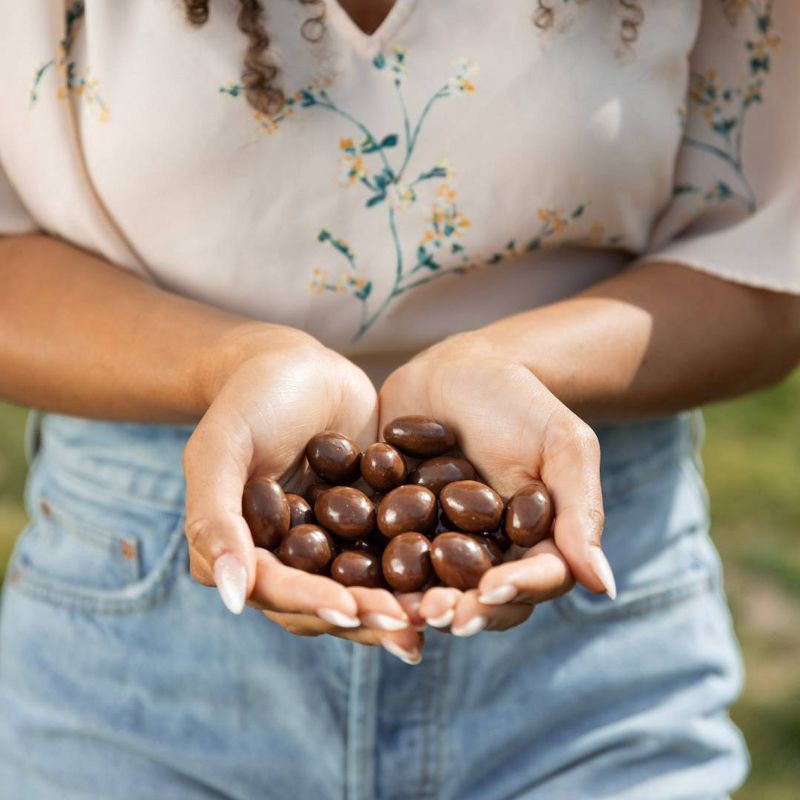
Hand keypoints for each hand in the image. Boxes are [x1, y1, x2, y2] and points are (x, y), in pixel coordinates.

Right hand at [183, 323, 422, 659]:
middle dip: (368, 616)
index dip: (312, 602)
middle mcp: (293, 560)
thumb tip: (233, 596)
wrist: (298, 365)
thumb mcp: (220, 450)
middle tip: (410, 626)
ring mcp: (335, 545)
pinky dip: (424, 569)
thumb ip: (213, 518)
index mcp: (248, 553)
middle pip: (327, 602)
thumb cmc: (248, 400)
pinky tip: (457, 579)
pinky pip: (397, 552)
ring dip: (401, 605)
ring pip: (367, 587)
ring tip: (441, 615)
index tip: (352, 610)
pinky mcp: (373, 526)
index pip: (278, 590)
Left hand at [379, 332, 614, 635]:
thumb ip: (579, 509)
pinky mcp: (389, 529)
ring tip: (399, 606)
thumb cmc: (521, 402)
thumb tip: (605, 587)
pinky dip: (370, 570)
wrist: (458, 369)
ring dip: (413, 604)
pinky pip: (380, 555)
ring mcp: (434, 546)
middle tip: (436, 613)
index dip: (516, 591)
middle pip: (476, 600)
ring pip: (427, 588)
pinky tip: (350, 576)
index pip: (532, 581)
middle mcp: (482, 556)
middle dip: (459, 611)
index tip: (494, 590)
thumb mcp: (561, 445)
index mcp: (531, 546)